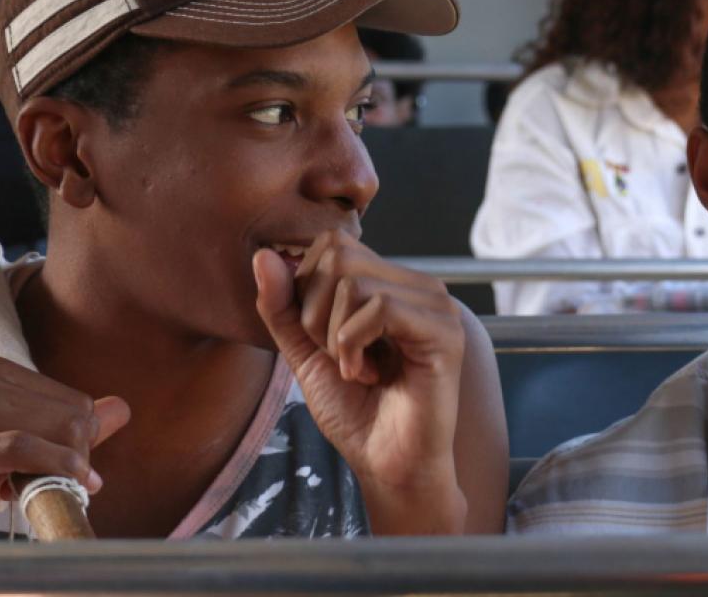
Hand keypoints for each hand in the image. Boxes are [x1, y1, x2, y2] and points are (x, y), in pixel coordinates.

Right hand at [0, 357, 129, 538]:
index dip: (82, 443)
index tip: (76, 472)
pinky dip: (54, 467)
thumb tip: (122, 408)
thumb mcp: (12, 450)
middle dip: (77, 456)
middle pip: (69, 414)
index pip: (74, 402)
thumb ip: (64, 429)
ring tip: (50, 492)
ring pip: (51, 429)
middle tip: (65, 487)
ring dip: (64, 468)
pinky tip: (66, 484)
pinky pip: (22, 448)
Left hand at [253, 231, 466, 533]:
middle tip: (339, 358)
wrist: (387, 465)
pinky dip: (356, 345)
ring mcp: (435, 304)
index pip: (333, 244)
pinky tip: (369, 375)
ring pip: (354, 282)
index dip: (308, 290)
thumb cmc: (355, 413)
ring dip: (336, 337)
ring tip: (357, 370)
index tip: (325, 341)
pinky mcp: (444, 330)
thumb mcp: (304, 352)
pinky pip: (380, 307)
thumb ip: (283, 306)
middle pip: (339, 256)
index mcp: (391, 283)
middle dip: (317, 314)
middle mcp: (418, 285)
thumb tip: (264, 256)